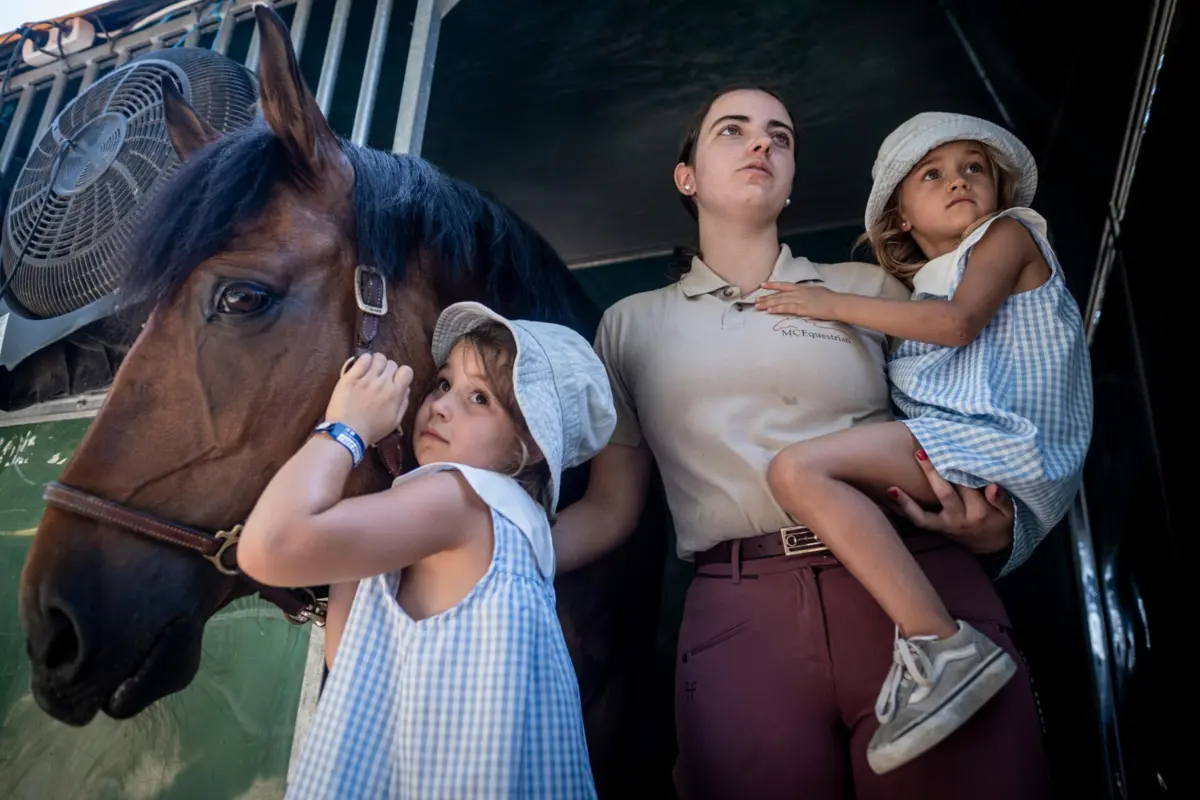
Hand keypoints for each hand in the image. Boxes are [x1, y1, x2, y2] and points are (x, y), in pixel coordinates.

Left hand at [325, 353, 412, 445]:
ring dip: (377, 362)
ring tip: (371, 370)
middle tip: (381, 377)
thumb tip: (406, 389)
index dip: (402, 374)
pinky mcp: (351, 377)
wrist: (347, 433)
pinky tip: (361, 367)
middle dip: (388, 369)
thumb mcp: (394, 422)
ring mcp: (366, 379)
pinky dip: (365, 360)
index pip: (406, 371)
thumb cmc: (372, 430)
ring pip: (378, 358)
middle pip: (392, 363)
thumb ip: (403, 404)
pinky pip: (362, 359)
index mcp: (395, 394)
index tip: (395, 379)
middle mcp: (382, 384)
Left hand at [755, 282, 839, 319]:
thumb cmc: (831, 298)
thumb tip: (804, 292)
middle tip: (755, 301)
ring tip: (758, 306)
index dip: (772, 285)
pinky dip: (777, 309)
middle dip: (766, 297)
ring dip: (768, 304)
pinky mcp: (802, 308)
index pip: (784, 285)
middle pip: (779, 294)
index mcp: (802, 287)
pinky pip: (787, 308)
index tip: (762, 285)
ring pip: (780, 301)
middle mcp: (799, 292)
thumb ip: (808, 292)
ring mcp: (800, 300)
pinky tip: (769, 311)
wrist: (838, 303)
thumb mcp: (818, 290)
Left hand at [886, 451, 1013, 554]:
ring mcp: (945, 524)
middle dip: (932, 473)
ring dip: (907, 500)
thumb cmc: (1000, 521)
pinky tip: (891, 493)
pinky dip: (904, 509)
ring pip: (924, 513)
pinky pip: (918, 521)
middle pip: (944, 494)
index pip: (967, 485)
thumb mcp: (1009, 512)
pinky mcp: (936, 528)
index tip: (949, 448)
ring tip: (893, 486)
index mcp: (979, 511)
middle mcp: (959, 519)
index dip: (958, 466)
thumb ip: (1001, 499)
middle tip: (922, 452)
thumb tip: (993, 486)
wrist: (991, 545)